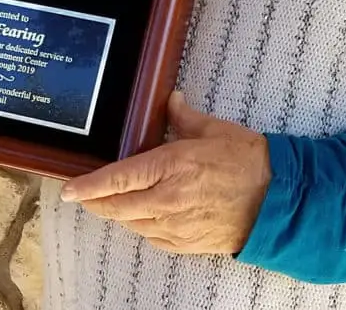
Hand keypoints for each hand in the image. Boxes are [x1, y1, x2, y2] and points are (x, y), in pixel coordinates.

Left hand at [60, 91, 270, 253]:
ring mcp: (175, 226)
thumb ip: (185, 117)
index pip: (118, 178)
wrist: (277, 201)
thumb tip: (171, 101)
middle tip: (81, 196)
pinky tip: (139, 218)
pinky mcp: (186, 244)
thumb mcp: (215, 129)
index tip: (68, 189)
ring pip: (131, 224)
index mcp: (172, 166)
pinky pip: (151, 239)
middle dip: (95, 202)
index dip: (90, 186)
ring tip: (107, 203)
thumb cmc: (248, 161)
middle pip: (117, 207)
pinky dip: (139, 228)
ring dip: (116, 214)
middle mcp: (167, 200)